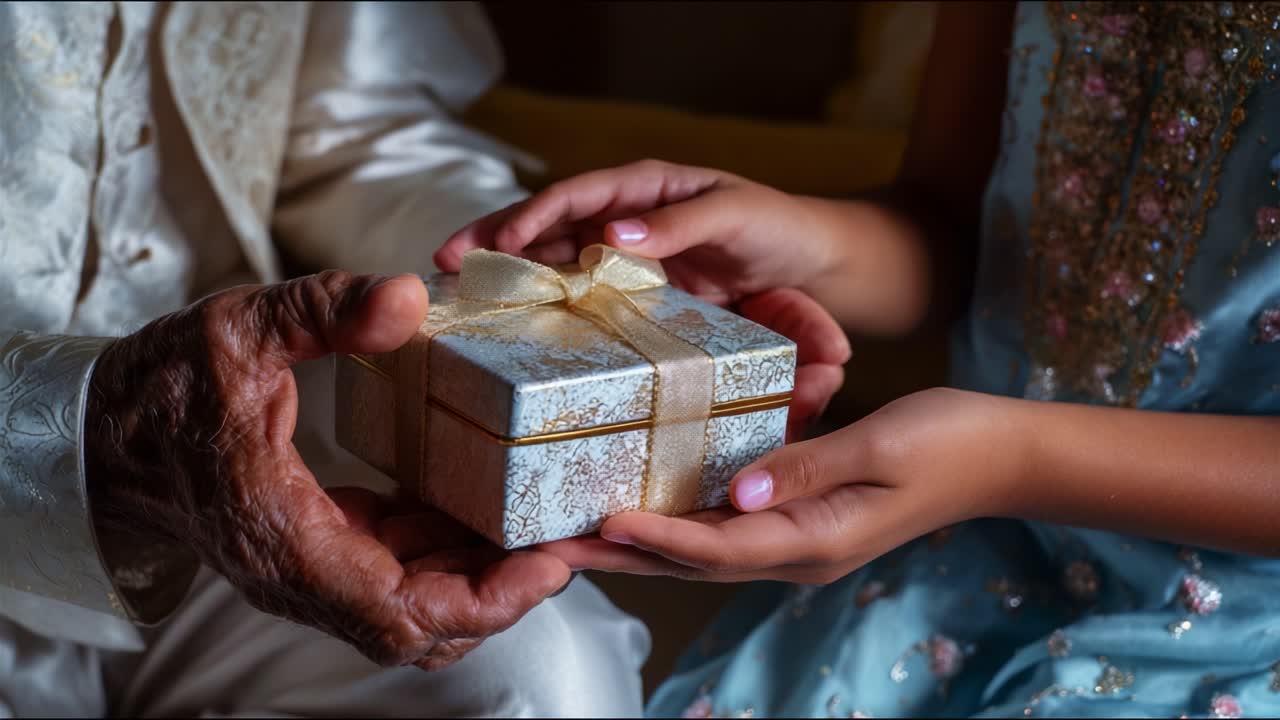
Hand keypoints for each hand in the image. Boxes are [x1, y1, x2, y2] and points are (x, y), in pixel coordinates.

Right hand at [85, 271, 570, 669]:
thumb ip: (321, 311)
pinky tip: (472, 504)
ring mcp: (304, 570)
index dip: (483, 602)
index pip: (399, 612)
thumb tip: (407, 296)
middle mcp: (298, 573)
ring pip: (408, 607)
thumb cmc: (163, 386)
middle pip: (418, 625)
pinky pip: (389, 575)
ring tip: (533, 522)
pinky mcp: (311, 551)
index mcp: (284, 534)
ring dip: (474, 574)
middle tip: (560, 539)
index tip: (546, 567)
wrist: (107, 431)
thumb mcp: (239, 328)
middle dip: (498, 593)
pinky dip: (440, 553)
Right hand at [436, 159, 852, 436]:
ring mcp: (627, 261)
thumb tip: (614, 234)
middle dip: (496, 240)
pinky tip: (511, 324)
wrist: (813, 268)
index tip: (502, 241)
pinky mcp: (636, 297)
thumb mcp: (737, 214)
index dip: (536, 215)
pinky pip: (581, 298)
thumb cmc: (779, 227)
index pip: (579, 195)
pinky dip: (544, 306)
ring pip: (554, 262)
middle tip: (445, 261)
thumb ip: (681, 223)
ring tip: (459, 295)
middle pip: (550, 226)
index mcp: (648, 190)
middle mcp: (627, 222)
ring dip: (509, 276)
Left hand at [542, 388, 1027, 583]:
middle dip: (622, 555)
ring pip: (699, 548)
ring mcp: (796, 540)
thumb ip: (806, 467)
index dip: (657, 538)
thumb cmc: (948, 443)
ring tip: (573, 531)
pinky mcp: (797, 518)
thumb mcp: (879, 448)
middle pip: (692, 561)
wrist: (997, 456)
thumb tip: (737, 489)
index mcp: (816, 539)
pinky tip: (640, 502)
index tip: (601, 523)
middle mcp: (796, 550)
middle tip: (552, 546)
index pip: (719, 547)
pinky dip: (675, 521)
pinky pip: (723, 527)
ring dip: (636, 543)